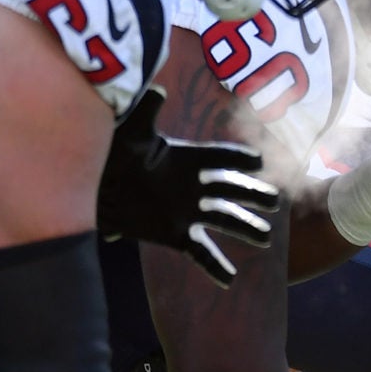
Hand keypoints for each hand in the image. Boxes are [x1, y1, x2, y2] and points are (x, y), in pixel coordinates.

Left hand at [97, 86, 280, 283]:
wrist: (96, 189)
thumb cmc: (113, 155)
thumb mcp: (130, 135)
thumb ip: (145, 114)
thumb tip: (156, 91)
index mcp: (187, 159)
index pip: (219, 157)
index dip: (238, 158)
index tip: (259, 161)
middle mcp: (194, 186)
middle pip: (231, 189)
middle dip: (253, 194)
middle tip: (274, 200)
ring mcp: (188, 212)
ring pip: (225, 220)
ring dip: (245, 228)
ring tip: (265, 237)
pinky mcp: (177, 234)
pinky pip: (201, 252)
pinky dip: (216, 267)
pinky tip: (229, 281)